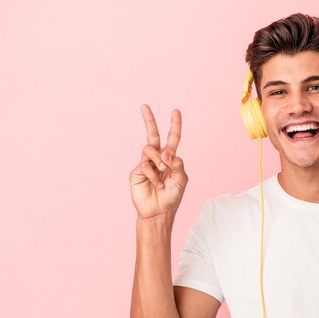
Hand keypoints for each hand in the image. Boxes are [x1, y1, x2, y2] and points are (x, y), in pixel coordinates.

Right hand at [129, 104, 188, 219]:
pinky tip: (158, 184)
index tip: (176, 111)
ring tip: (163, 170)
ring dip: (159, 158)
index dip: (175, 125)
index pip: (173, 138)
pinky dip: (154, 174)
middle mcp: (158, 158)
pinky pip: (146, 164)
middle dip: (149, 120)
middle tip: (144, 106)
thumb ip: (177, 162)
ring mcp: (146, 163)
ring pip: (150, 148)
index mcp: (171, 158)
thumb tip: (167, 152)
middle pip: (153, 135)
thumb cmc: (172, 196)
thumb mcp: (181, 177)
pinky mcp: (137, 171)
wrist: (159, 211)